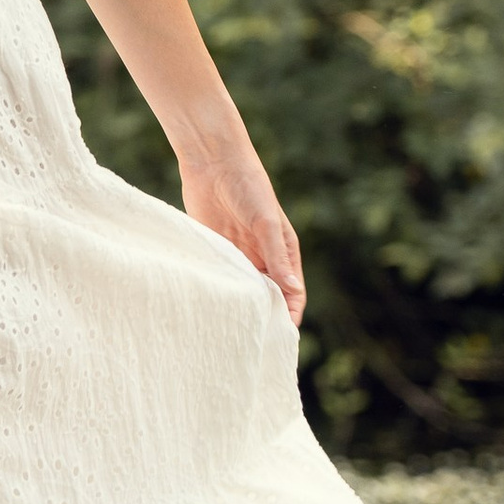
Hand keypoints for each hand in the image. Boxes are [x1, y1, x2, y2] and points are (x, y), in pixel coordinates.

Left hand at [179, 125, 305, 324]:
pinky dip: (218, 291)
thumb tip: (292, 290)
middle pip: (267, 296)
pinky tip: (211, 306)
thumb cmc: (249, 187)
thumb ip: (276, 257)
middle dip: (264, 316)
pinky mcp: (215, 250)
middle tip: (254, 341)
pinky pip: (219, 276)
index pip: (291, 292)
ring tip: (231, 329)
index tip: (281, 336)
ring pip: (242, 290)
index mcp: (283, 252)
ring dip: (239, 306)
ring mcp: (238, 255)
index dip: (289, 314)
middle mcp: (262, 257)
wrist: (213, 162)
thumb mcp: (265, 223)